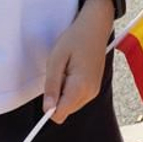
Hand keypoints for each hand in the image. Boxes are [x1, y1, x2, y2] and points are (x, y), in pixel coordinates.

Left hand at [43, 0, 112, 123]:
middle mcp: (90, 92)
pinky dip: (70, 89)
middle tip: (59, 74)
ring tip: (66, 70)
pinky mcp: (94, 87)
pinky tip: (72, 71)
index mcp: (81, 86)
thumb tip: (47, 109)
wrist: (95, 26)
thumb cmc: (75, 39)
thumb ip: (52, 86)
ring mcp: (94, 91)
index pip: (60, 114)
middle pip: (64, 112)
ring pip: (70, 106)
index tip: (47, 90)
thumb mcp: (56, 59)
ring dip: (63, 93)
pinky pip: (76, 98)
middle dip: (56, 98)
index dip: (48, 107)